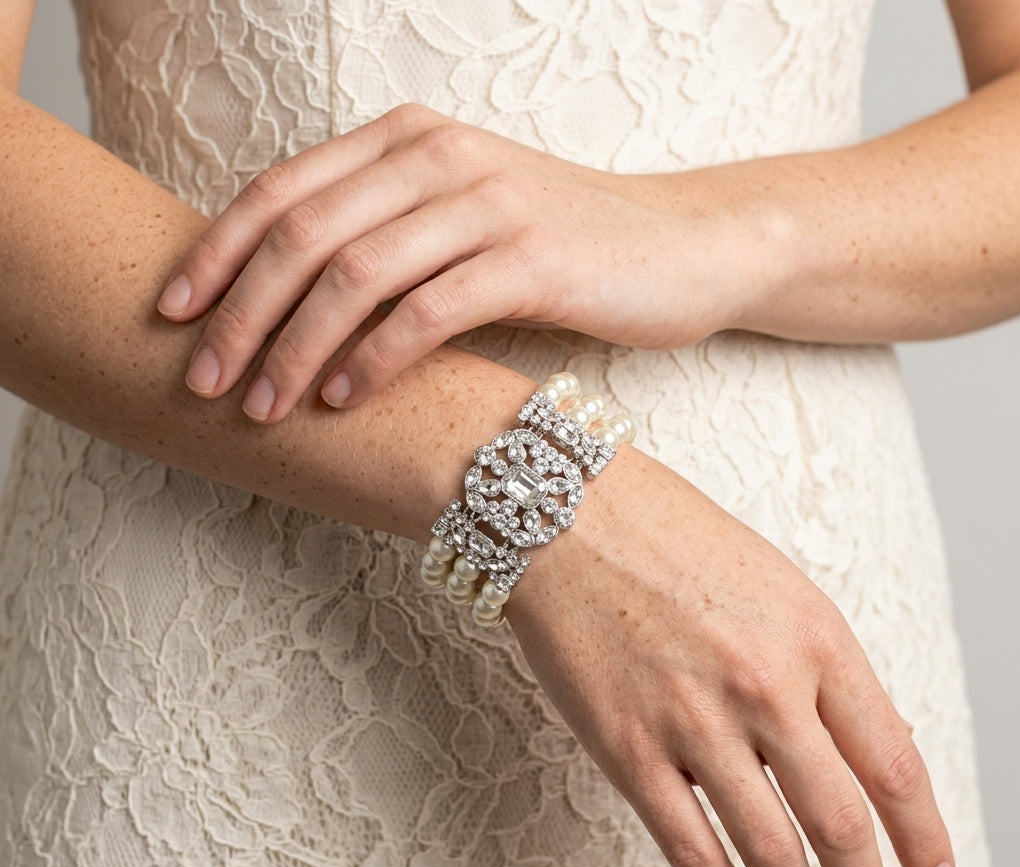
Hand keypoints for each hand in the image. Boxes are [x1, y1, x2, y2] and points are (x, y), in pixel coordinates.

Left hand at [158, 104, 750, 421]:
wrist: (681, 245)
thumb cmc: (559, 244)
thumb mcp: (459, 220)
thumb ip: (382, 233)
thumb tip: (284, 298)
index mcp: (407, 140)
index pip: (281, 191)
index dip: (214, 254)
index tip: (172, 316)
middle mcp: (439, 157)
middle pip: (304, 233)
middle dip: (240, 313)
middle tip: (203, 380)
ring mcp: (488, 204)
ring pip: (356, 273)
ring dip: (297, 346)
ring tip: (265, 406)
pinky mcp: (534, 259)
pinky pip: (430, 310)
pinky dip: (377, 359)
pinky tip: (347, 400)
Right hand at [506, 445, 953, 866]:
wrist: (560, 511)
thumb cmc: (665, 533)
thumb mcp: (773, 582)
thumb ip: (821, 664)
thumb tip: (868, 745)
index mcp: (814, 636)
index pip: (894, 762)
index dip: (922, 835)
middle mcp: (763, 684)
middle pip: (839, 822)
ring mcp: (692, 720)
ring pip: (770, 849)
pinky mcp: (626, 746)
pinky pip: (689, 846)